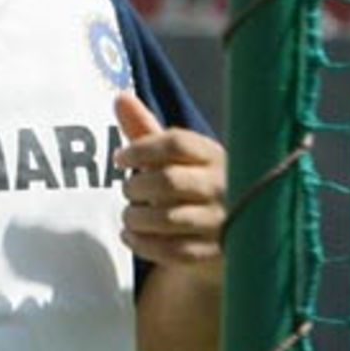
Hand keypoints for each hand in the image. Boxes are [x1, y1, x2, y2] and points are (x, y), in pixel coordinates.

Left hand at [113, 91, 225, 271]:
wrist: (230, 235)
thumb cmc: (192, 186)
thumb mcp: (175, 158)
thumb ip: (146, 130)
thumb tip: (119, 97)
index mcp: (216, 155)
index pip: (177, 143)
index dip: (141, 149)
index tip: (119, 158)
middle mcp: (225, 186)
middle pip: (169, 180)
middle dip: (136, 186)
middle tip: (127, 189)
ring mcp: (222, 222)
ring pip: (169, 218)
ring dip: (136, 217)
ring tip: (129, 214)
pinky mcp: (215, 254)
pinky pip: (172, 251)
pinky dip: (143, 244)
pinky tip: (131, 236)